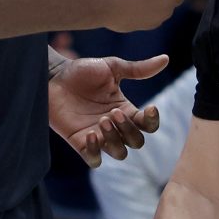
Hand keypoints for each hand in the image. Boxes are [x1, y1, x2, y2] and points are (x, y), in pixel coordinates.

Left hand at [49, 54, 165, 166]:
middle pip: (136, 142)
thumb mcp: (112, 67)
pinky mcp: (80, 143)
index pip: (148, 125)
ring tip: (102, 120)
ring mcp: (99, 136)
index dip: (152, 121)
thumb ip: (138, 68)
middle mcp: (115, 126)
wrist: (52, 77)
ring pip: (120, 153)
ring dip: (115, 139)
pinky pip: (95, 160)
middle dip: (129, 129)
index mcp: (126, 109)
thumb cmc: (81, 71)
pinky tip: (90, 134)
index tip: (150, 108)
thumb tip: (166, 59)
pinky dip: (96, 152)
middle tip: (113, 112)